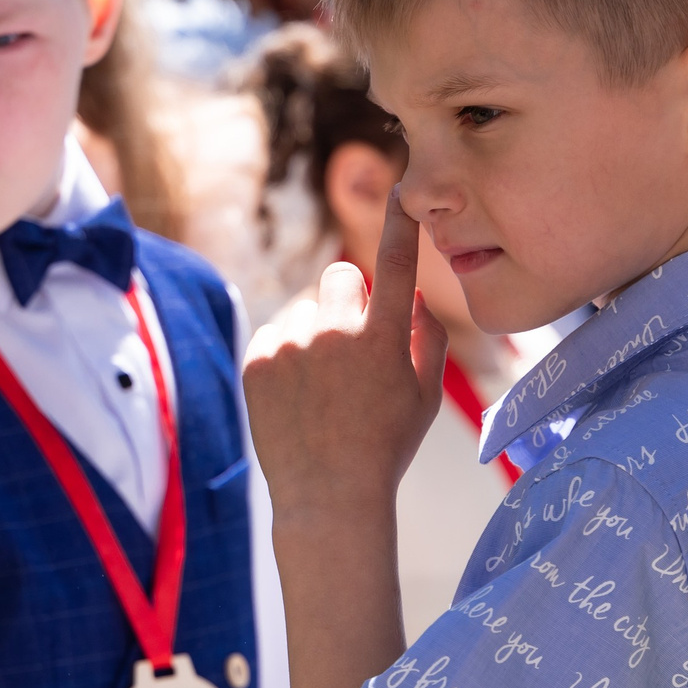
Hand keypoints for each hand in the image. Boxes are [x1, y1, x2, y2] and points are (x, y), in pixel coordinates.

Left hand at [243, 188, 447, 525]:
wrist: (327, 497)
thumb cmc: (385, 447)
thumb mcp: (426, 397)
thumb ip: (429, 338)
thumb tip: (414, 296)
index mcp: (385, 339)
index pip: (396, 264)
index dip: (401, 223)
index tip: (401, 190)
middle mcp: (336, 332)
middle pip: (341, 275)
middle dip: (348, 298)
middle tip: (353, 347)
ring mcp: (292, 344)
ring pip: (306, 308)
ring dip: (316, 331)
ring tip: (323, 388)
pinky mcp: (258, 358)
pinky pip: (277, 331)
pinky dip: (287, 352)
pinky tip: (299, 394)